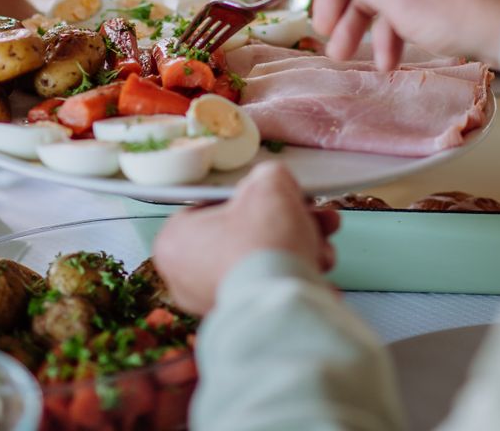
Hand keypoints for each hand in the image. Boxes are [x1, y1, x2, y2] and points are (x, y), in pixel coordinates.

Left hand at [152, 163, 340, 315]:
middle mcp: (187, 278)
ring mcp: (217, 303)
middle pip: (245, 234)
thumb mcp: (269, 185)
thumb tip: (276, 182)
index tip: (275, 192)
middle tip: (309, 213)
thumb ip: (270, 176)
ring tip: (323, 238)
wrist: (285, 307)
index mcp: (176, 241)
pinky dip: (297, 275)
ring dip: (299, 245)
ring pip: (263, 261)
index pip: (213, 205)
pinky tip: (317, 266)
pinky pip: (273, 288)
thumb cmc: (263, 245)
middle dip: (286, 221)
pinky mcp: (247, 322)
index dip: (251, 195)